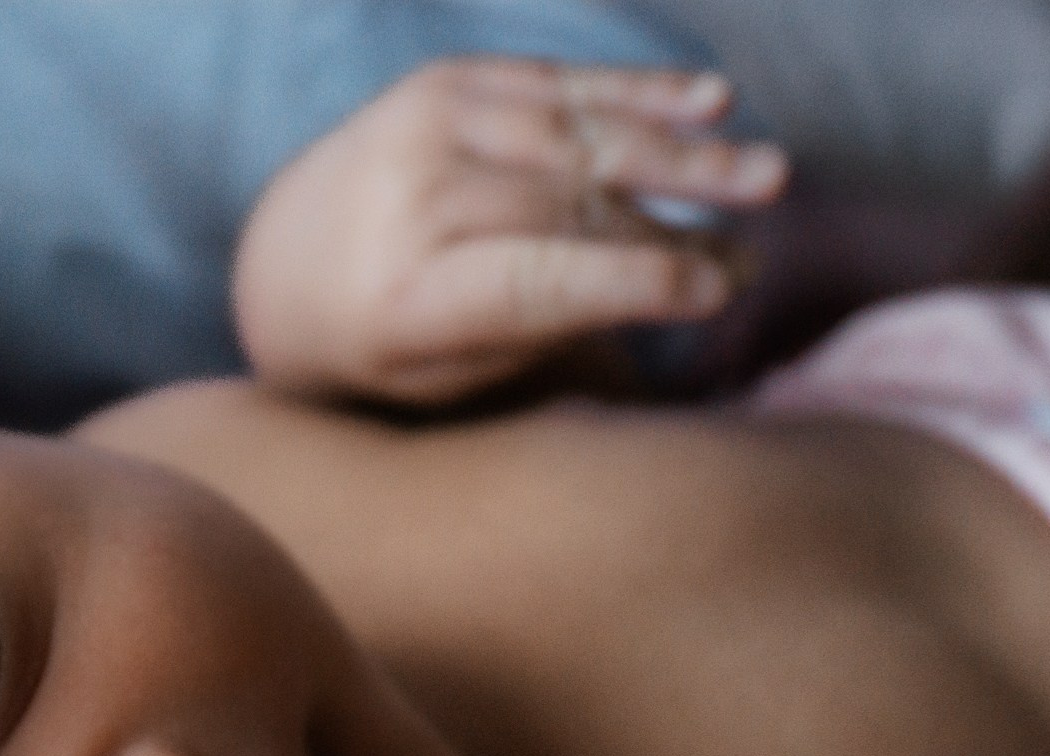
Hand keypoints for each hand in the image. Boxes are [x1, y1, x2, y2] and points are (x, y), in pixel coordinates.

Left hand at [233, 57, 785, 406]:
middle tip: (760, 252)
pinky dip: (637, 92)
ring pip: (577, 140)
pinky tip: (712, 102)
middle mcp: (407, 201)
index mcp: (400, 297)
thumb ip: (543, 337)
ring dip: (679, 156)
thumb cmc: (384, 348)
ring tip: (769, 175)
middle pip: (568, 210)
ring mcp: (421, 128)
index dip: (628, 281)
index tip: (713, 290)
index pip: (532, 281)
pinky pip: (557, 83)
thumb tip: (679, 293)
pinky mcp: (444, 83)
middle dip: (675, 231)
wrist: (281, 262)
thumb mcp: (444, 378)